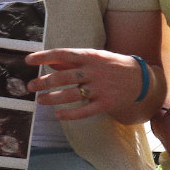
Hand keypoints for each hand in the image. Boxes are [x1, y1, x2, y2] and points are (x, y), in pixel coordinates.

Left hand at [26, 48, 141, 120]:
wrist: (141, 79)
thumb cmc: (112, 66)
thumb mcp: (94, 58)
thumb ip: (72, 62)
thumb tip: (49, 63)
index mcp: (90, 56)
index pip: (63, 54)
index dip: (44, 56)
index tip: (28, 60)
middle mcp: (94, 71)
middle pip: (64, 77)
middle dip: (44, 82)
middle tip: (30, 86)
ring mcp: (100, 88)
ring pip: (71, 95)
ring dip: (53, 98)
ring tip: (40, 100)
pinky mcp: (106, 103)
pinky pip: (84, 111)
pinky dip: (70, 114)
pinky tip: (58, 115)